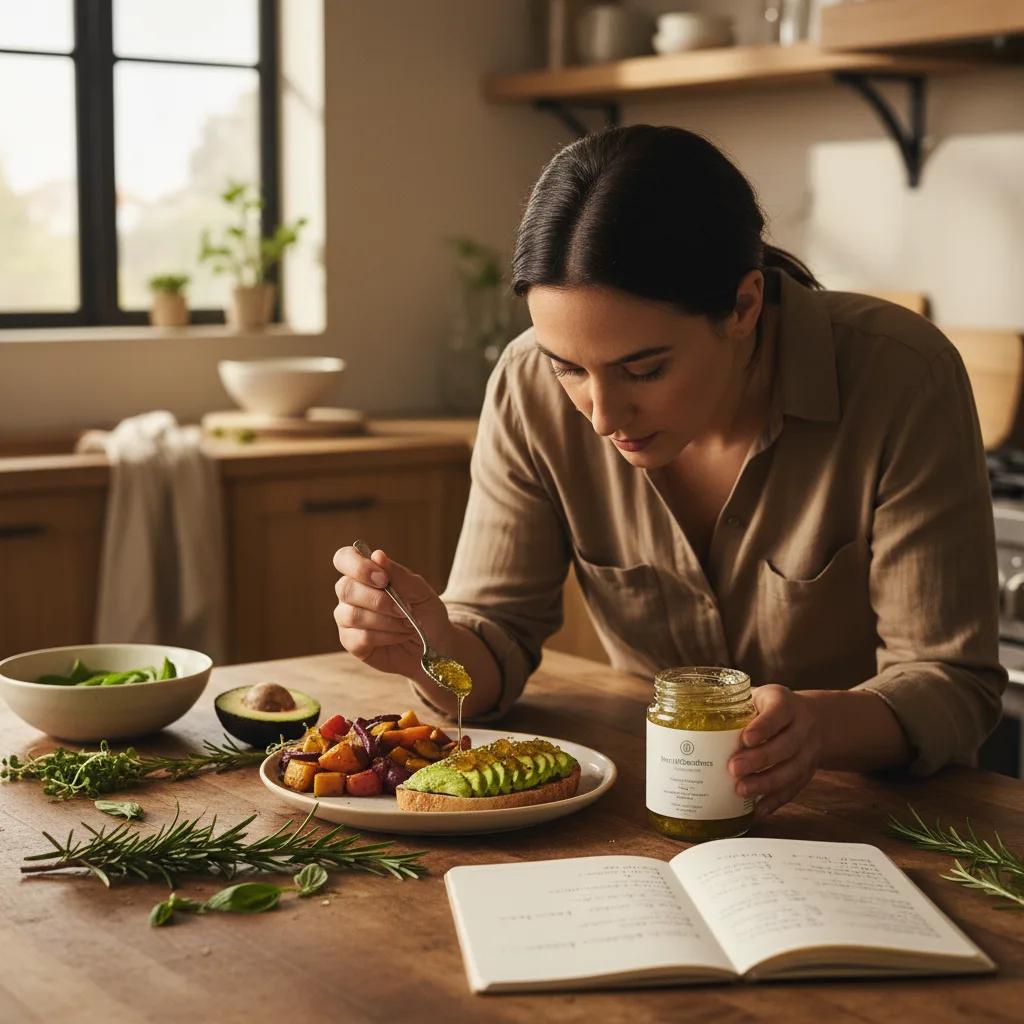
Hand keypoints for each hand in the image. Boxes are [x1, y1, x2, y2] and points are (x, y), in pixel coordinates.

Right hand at [332, 545, 451, 679]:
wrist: (434, 643)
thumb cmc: (425, 612)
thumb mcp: (420, 590)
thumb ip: (398, 574)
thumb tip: (377, 555)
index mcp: (364, 574)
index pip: (344, 559)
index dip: (359, 567)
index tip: (383, 579)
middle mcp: (350, 594)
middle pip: (345, 588)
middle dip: (378, 600)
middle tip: (405, 609)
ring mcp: (347, 619)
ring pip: (353, 615)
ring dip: (387, 621)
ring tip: (408, 624)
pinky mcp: (351, 642)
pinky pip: (360, 637)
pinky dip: (386, 636)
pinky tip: (399, 636)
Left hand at [728, 685, 821, 818]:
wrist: (816, 719)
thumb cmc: (771, 707)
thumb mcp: (757, 696)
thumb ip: (734, 705)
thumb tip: (694, 715)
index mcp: (786, 703)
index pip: (778, 713)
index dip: (763, 727)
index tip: (745, 739)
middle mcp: (803, 726)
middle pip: (786, 745)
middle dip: (760, 759)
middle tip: (733, 768)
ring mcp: (809, 751)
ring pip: (792, 769)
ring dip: (766, 783)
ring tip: (741, 790)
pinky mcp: (808, 771)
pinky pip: (794, 788)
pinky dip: (776, 800)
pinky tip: (758, 809)